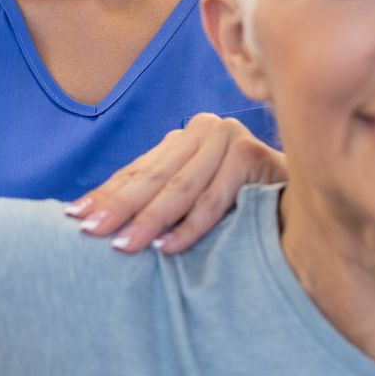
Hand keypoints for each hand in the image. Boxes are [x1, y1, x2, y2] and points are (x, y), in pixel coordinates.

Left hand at [67, 112, 286, 252]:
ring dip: (150, 220)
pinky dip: (190, 226)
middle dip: (118, 208)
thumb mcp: (194, 194)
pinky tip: (168, 246)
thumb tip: (96, 218)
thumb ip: (160, 196)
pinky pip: (214, 199)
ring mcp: (230, 138)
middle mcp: (205, 129)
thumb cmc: (242, 203)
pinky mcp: (252, 156)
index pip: (137, 169)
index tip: (73, 217)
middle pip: (153, 177)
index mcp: (185, 136)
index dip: (105, 194)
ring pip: (181, 189)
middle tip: (91, 232)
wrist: (301, 199)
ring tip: (124, 245)